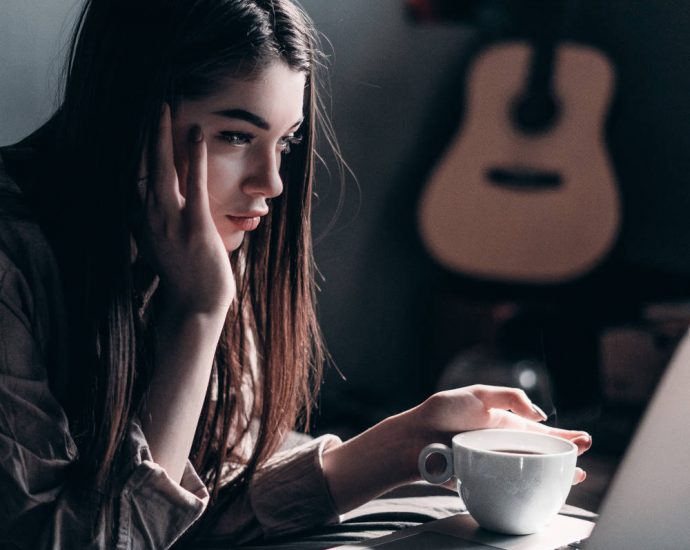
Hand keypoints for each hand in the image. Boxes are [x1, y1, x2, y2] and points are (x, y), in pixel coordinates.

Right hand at [138, 104, 234, 315]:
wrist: (195, 307)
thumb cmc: (184, 278)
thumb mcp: (162, 247)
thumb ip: (157, 224)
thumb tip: (157, 208)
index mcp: (141, 222)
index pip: (132, 177)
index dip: (131, 150)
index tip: (132, 125)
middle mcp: (149, 218)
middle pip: (140, 166)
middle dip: (143, 133)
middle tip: (147, 103)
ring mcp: (170, 221)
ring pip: (161, 169)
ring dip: (161, 135)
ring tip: (163, 106)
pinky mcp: (194, 226)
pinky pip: (193, 184)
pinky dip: (194, 156)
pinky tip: (196, 133)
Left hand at [410, 385, 591, 484]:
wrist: (413, 438)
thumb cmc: (442, 412)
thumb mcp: (479, 393)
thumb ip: (510, 397)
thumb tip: (539, 415)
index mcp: (503, 424)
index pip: (538, 431)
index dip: (561, 435)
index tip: (583, 440)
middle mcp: (502, 445)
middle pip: (540, 453)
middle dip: (564, 455)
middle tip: (585, 455)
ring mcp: (494, 463)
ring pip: (530, 472)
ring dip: (553, 474)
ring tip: (574, 475)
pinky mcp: (484, 479)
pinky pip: (510, 486)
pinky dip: (529, 490)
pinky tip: (543, 491)